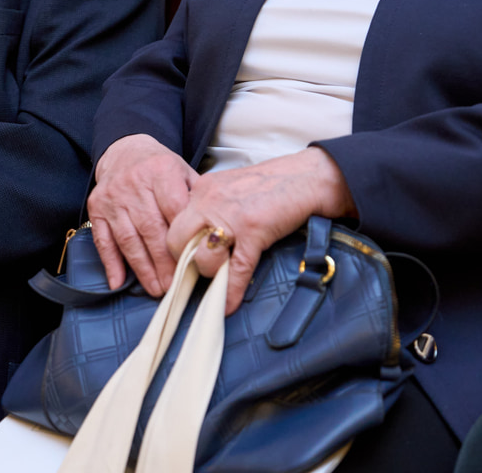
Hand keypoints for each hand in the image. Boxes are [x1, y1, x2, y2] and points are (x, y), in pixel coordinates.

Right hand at [88, 134, 197, 295]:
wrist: (125, 151)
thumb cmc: (160, 168)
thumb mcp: (183, 171)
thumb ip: (196, 198)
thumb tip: (211, 232)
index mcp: (161, 171)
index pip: (174, 209)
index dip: (183, 238)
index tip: (193, 262)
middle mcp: (135, 183)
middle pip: (151, 228)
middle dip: (164, 262)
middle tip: (174, 285)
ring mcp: (113, 197)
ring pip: (128, 238)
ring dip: (142, 268)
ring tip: (156, 288)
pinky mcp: (97, 208)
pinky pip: (103, 239)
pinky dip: (110, 263)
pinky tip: (118, 281)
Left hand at [166, 146, 354, 314]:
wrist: (308, 176)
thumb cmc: (274, 184)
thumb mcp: (232, 188)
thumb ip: (212, 207)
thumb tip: (200, 238)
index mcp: (203, 188)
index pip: (173, 221)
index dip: (178, 245)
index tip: (183, 258)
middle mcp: (210, 200)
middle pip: (176, 239)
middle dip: (185, 261)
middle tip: (198, 268)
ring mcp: (231, 216)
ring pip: (202, 256)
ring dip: (210, 273)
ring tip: (220, 274)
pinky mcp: (253, 231)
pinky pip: (235, 269)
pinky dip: (230, 291)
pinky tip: (228, 305)